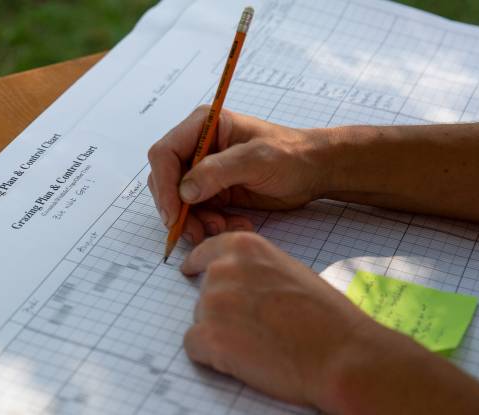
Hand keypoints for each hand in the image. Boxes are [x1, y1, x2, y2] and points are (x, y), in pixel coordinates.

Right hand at [147, 106, 330, 243]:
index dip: (163, 185)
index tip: (174, 215)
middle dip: (179, 209)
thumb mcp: (256, 159)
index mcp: (203, 126)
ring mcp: (203, 170)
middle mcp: (197, 146)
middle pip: (166, 181)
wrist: (315, 170)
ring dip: (197, 221)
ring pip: (180, 202)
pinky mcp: (212, 190)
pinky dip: (211, 224)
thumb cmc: (292, 155)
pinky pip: (198, 213)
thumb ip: (218, 171)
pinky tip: (235, 225)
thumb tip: (184, 191)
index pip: (164, 154)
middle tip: (197, 232)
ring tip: (223, 228)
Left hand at [181, 231, 374, 408]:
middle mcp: (223, 269)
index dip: (198, 264)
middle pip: (204, 293)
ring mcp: (213, 302)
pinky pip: (194, 346)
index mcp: (244, 247)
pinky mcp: (209, 336)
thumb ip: (255, 270)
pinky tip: (243, 359)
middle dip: (222, 311)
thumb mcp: (288, 271)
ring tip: (258, 344)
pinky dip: (212, 356)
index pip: (205, 251)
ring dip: (220, 334)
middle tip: (257, 329)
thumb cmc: (326, 317)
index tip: (190, 270)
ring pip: (200, 320)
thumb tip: (235, 282)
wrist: (341, 354)